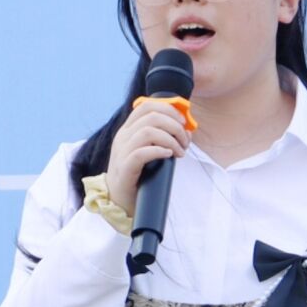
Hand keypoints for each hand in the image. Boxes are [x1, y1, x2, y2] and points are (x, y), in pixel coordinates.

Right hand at [104, 94, 195, 212]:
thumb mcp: (148, 151)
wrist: (119, 200)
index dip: (168, 109)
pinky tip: (168, 156)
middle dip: (174, 126)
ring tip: (179, 152)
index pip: (146, 106)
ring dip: (170, 140)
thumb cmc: (137, 175)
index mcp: (128, 130)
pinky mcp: (124, 168)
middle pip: (151, 117)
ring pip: (148, 132)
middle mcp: (123, 137)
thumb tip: (187, 132)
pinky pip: (141, 153)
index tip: (183, 122)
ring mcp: (121, 152)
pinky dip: (159, 151)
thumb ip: (163, 139)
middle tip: (184, 141)